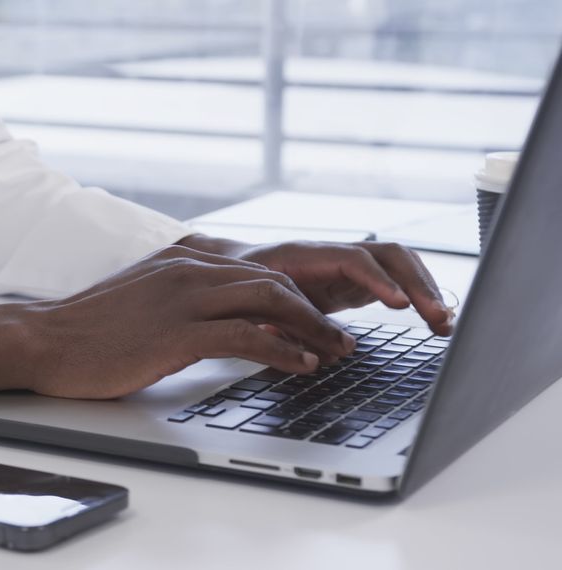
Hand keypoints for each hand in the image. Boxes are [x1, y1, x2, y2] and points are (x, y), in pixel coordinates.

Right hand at [0, 246, 355, 398]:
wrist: (44, 340)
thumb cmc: (90, 331)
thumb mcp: (144, 302)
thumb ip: (182, 300)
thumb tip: (218, 320)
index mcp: (183, 261)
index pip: (257, 269)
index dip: (297, 295)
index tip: (320, 321)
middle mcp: (188, 270)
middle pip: (273, 280)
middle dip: (315, 311)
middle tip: (342, 339)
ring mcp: (182, 297)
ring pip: (268, 300)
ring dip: (311, 328)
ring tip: (337, 352)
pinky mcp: (175, 331)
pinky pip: (244, 335)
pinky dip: (282, 350)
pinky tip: (302, 365)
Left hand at [179, 236, 453, 335]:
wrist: (229, 267)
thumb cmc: (239, 287)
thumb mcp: (254, 307)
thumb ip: (284, 327)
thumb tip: (322, 354)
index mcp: (308, 256)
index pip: (355, 260)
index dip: (380, 281)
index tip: (402, 305)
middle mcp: (335, 255)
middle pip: (390, 256)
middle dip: (418, 284)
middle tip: (438, 318)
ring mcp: (348, 266)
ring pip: (399, 265)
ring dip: (426, 289)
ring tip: (444, 323)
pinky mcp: (355, 281)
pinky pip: (395, 281)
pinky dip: (418, 296)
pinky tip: (434, 321)